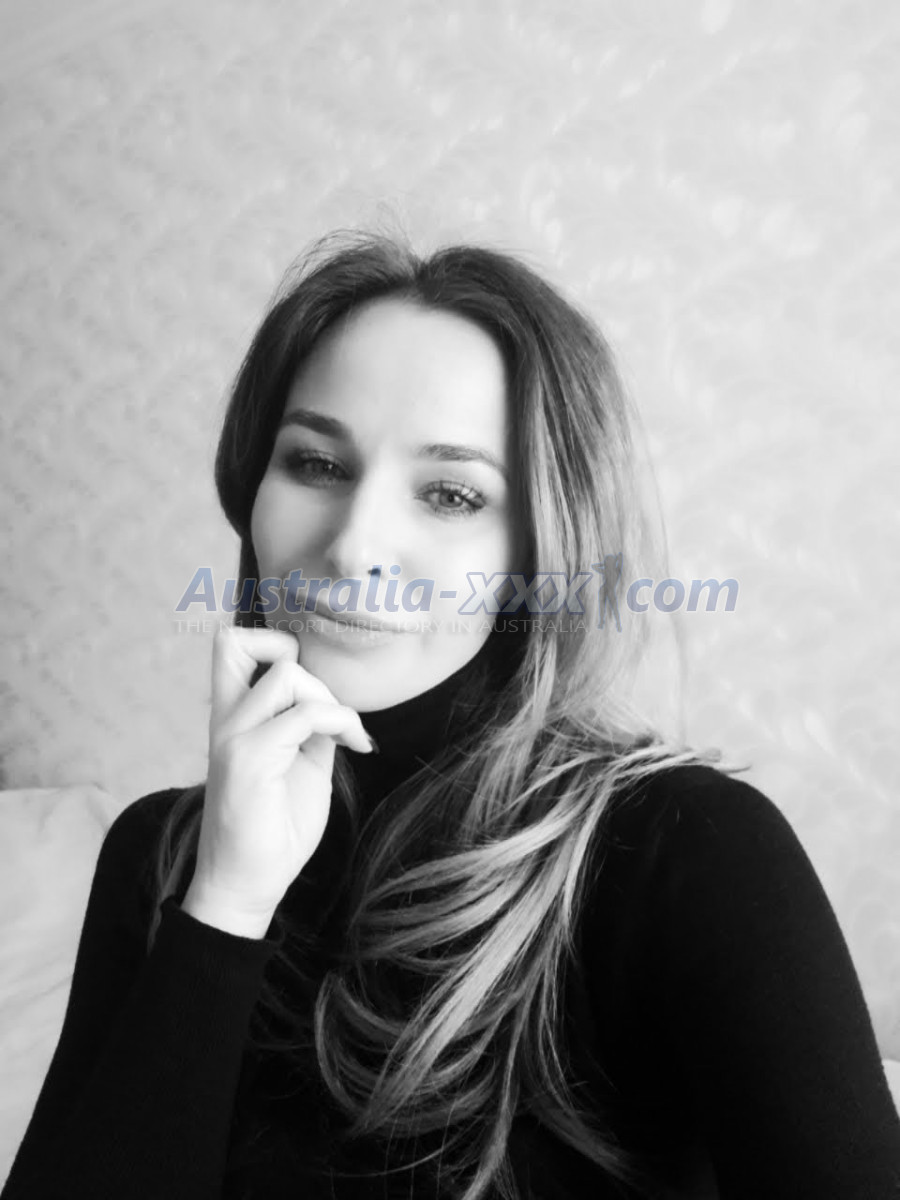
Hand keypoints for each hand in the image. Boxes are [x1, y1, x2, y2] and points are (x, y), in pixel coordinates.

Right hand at [183, 625, 372, 936]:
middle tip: (323, 700)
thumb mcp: (302, 763)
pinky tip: (355, 747)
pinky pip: (305, 716)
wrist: (248, 884)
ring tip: (346, 734)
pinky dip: (340, 722)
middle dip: (291, 653)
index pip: (231, 648)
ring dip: (328, 698)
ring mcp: (234, 738)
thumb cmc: (273, 829)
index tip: (313, 683)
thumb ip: (311, 727)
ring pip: (286, 675)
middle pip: (236, 641)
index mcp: (234, 718)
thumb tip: (335, 704)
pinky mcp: (249, 760)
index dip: (272, 643)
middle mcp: (226, 721)